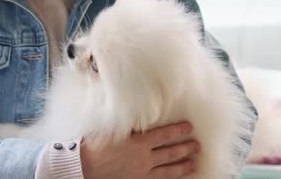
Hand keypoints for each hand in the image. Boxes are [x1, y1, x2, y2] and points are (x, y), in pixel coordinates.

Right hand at [80, 121, 199, 178]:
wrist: (83, 167)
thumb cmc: (94, 145)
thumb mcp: (112, 128)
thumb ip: (128, 120)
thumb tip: (139, 108)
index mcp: (138, 142)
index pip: (165, 135)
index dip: (179, 130)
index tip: (189, 127)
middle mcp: (144, 158)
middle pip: (171, 152)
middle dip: (187, 148)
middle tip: (197, 145)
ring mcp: (142, 173)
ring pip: (169, 170)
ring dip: (184, 165)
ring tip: (194, 162)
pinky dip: (170, 178)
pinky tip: (176, 177)